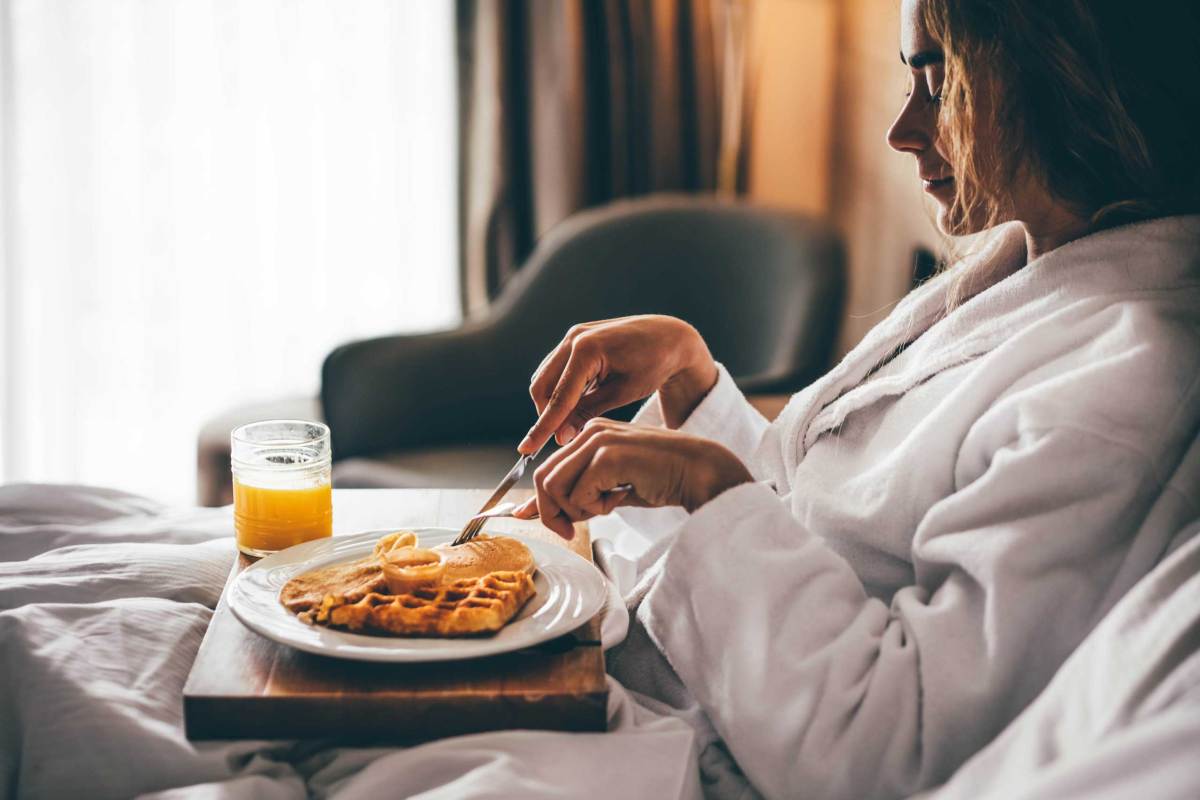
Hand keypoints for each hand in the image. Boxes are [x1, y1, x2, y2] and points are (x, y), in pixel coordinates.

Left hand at [513, 418, 752, 537]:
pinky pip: (579, 494)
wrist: (699, 472)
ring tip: (606, 507)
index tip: (528, 518)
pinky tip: (620, 499)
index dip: (538, 499)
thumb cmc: (662, 480)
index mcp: (590, 434)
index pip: (548, 467)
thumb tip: (541, 512)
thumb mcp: (612, 488)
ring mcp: (598, 441)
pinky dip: (595, 508)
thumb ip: (580, 495)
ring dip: (576, 509)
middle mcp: (590, 433)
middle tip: (571, 529)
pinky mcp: (607, 456)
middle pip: (544, 478)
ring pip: (555, 486)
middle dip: (551, 512)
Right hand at [518, 315, 717, 454]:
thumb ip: (587, 413)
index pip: (557, 397)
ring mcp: (573, 335)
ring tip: (573, 422)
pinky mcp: (576, 338)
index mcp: (587, 349)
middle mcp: (574, 338)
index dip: (542, 427)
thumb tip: (560, 437)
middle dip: (546, 415)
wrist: (670, 337)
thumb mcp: (622, 394)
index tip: (526, 450)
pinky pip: (556, 368)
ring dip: (552, 402)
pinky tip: (577, 403)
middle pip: (541, 386)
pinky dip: (560, 389)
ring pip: (545, 378)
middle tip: (563, 438)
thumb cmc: (653, 366)